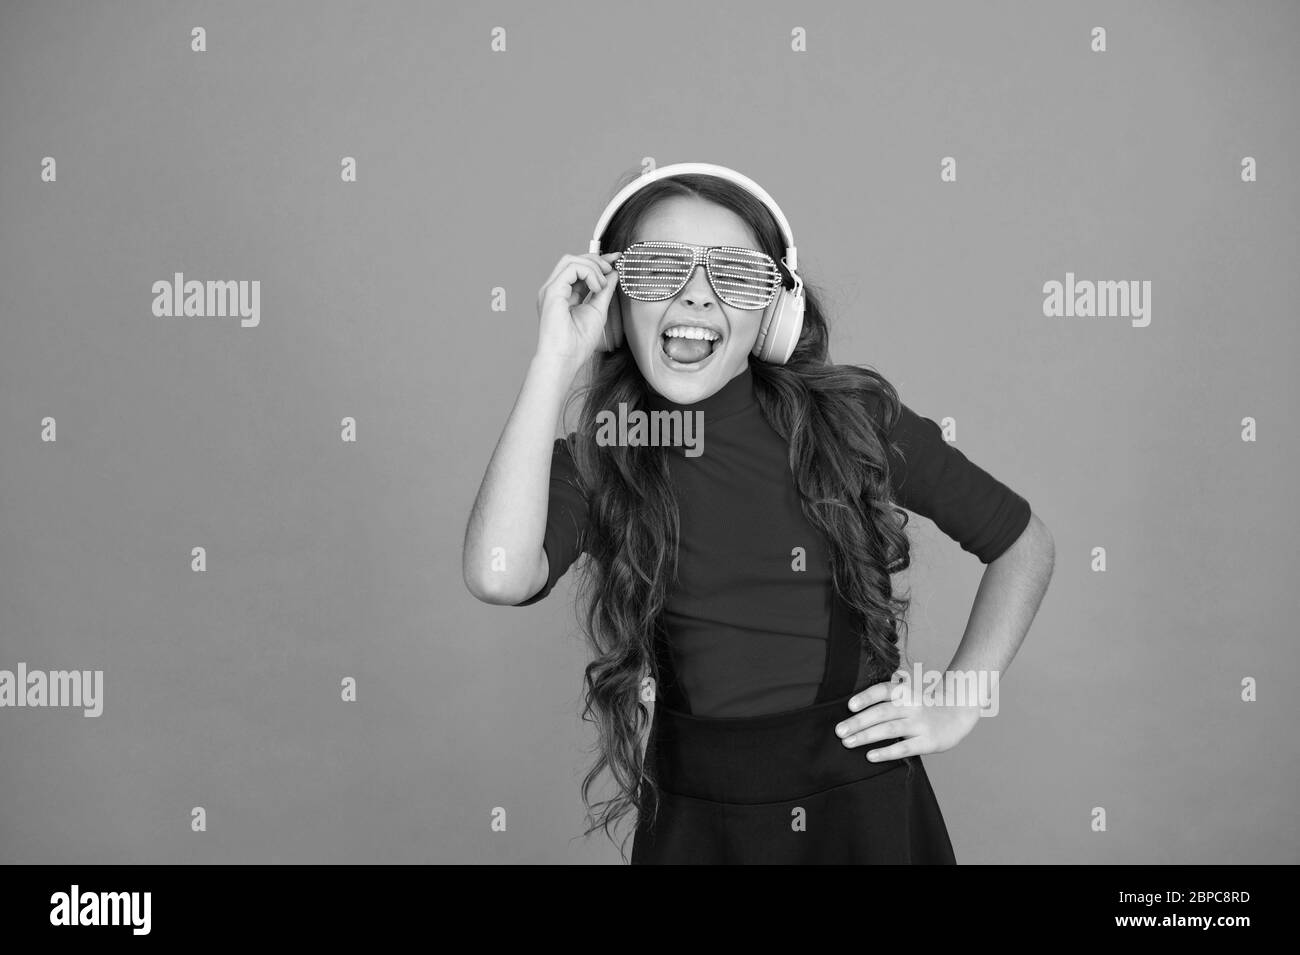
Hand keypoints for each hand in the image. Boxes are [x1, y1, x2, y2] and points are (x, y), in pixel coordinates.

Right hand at [535, 251, 620, 365]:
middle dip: (596, 259)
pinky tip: (597, 287)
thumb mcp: (598, 310)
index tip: (615, 259)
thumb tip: (613, 273)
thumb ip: (604, 291)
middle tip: (613, 267)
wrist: (565, 359)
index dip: (598, 261)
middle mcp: (555, 289)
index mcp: (564, 294)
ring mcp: (550, 289)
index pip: (579, 269)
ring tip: (603, 285)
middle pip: (573, 259)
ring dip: (593, 267)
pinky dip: (588, 273)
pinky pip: (571, 268)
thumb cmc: (577, 343)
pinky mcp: (551, 291)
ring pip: (571, 260)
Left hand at [834, 670, 982, 761]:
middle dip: (858, 721)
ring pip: (890, 729)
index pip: (883, 690)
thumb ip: (887, 700)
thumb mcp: (908, 696)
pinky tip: (870, 756)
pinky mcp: (928, 742)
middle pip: (882, 712)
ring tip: (847, 742)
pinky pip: (904, 748)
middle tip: (839, 731)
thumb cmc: (923, 707)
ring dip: (866, 736)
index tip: (849, 706)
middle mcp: (913, 706)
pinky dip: (886, 752)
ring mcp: (921, 724)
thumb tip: (853, 711)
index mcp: (906, 692)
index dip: (866, 697)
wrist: (958, 714)